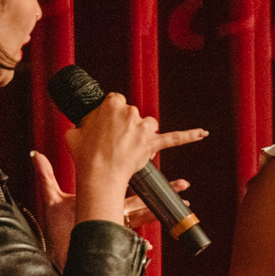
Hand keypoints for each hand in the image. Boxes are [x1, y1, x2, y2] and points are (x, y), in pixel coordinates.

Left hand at [30, 150, 188, 267]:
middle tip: (183, 184)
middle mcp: (113, 215)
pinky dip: (141, 246)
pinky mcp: (113, 242)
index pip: (127, 188)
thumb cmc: (54, 231)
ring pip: (144, 217)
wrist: (55, 256)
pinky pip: (132, 243)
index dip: (140, 178)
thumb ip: (47, 176)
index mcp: (104, 203)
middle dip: (163, 193)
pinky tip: (149, 246)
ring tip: (182, 205)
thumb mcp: (52, 200)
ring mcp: (115, 229)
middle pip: (143, 201)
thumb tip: (35, 154)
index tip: (153, 163)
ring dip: (161, 212)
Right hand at [65, 93, 206, 223]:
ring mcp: (142, 128)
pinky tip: (202, 133)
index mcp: (112, 105)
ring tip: (128, 149)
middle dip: (124, 127)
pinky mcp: (152, 144)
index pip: (115, 101)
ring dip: (141, 134)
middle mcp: (130, 112)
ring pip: (147, 125)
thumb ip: (79, 126)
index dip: (110, 115)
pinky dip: (189, 135)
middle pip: (132, 114)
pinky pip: (174, 138)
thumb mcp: (72, 133)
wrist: (97, 174)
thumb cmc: (84, 154)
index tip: (106, 125)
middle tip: (112, 142)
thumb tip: (80, 128)